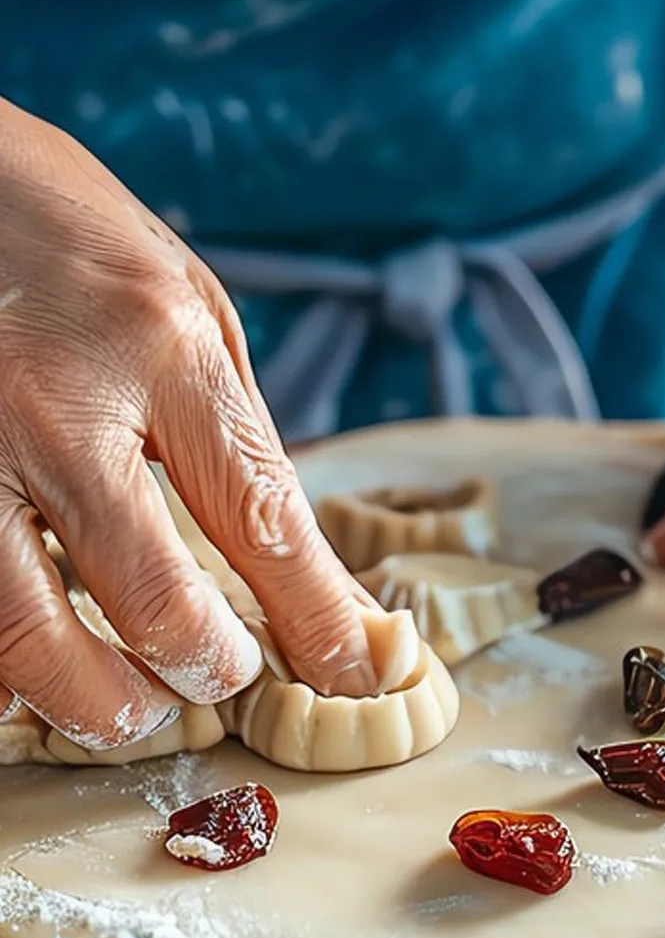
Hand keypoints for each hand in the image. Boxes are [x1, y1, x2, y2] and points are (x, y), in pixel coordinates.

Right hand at [0, 99, 376, 748]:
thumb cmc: (63, 233)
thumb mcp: (182, 303)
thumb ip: (228, 433)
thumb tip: (292, 565)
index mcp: (161, 349)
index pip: (264, 520)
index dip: (318, 620)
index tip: (356, 676)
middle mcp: (59, 402)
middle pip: (152, 605)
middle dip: (203, 671)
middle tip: (218, 679)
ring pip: (28, 636)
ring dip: (95, 699)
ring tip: (128, 705)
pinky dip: (3, 665)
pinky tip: (32, 666)